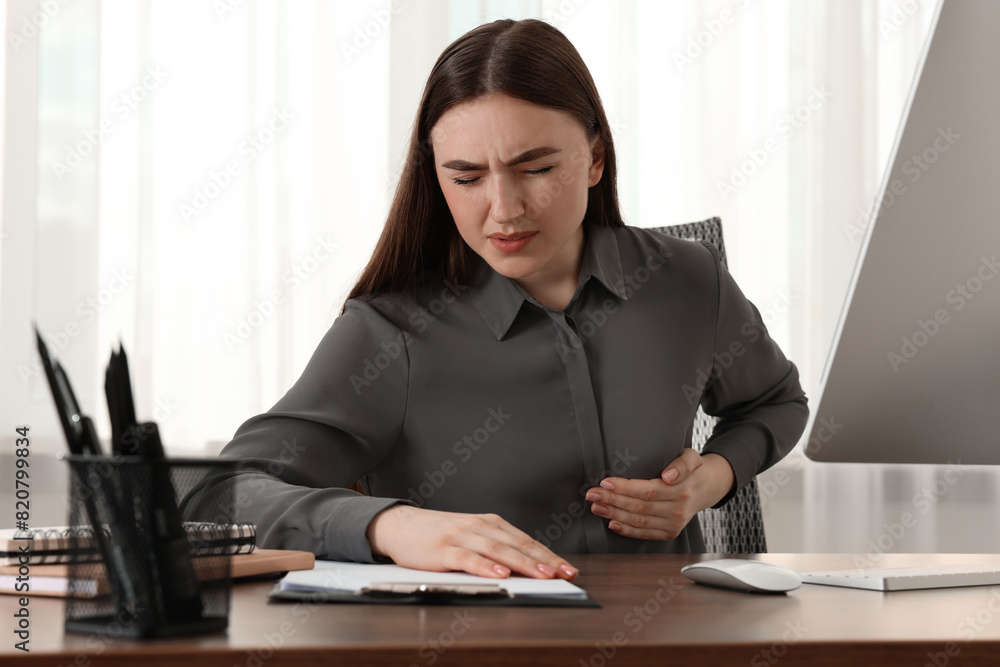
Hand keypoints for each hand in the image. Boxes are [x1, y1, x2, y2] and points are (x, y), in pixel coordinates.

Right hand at [365, 505, 578, 580]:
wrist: (400, 525)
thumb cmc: (439, 535)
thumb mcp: (472, 536)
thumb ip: (496, 548)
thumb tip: (527, 567)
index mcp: (490, 523)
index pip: (527, 540)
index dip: (549, 555)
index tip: (568, 569)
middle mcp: (480, 526)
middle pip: (518, 545)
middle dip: (545, 561)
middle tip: (565, 574)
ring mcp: (462, 536)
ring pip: (499, 551)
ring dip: (523, 564)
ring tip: (543, 575)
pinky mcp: (444, 549)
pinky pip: (469, 558)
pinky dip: (486, 567)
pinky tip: (501, 575)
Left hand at [585, 449, 734, 539]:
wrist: (706, 488)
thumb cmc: (693, 470)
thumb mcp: (692, 458)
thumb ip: (682, 464)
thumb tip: (669, 476)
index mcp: (681, 490)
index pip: (648, 491)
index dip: (625, 488)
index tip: (605, 483)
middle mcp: (677, 510)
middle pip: (639, 507)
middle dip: (612, 501)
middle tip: (591, 494)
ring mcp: (674, 524)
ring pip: (639, 521)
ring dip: (614, 515)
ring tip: (596, 507)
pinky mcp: (670, 533)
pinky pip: (645, 534)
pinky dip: (627, 530)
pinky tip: (611, 524)